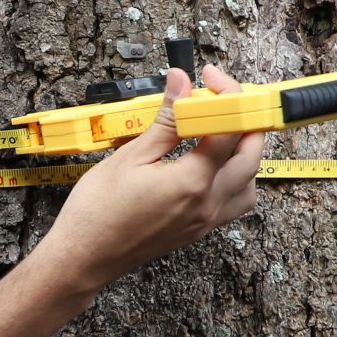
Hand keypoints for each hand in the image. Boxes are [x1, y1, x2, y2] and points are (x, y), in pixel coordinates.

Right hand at [35, 66, 263, 292]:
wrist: (84, 257)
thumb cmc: (98, 212)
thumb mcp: (130, 156)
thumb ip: (166, 120)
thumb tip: (181, 85)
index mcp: (192, 182)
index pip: (230, 129)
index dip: (226, 96)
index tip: (209, 80)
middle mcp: (207, 204)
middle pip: (251, 156)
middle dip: (244, 121)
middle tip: (222, 101)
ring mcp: (206, 221)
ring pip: (250, 182)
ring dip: (244, 153)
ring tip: (219, 132)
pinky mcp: (199, 230)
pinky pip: (235, 203)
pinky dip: (236, 179)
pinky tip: (213, 165)